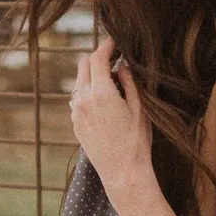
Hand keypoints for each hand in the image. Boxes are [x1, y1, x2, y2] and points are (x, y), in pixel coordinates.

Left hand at [68, 40, 165, 215]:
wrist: (123, 173)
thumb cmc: (137, 141)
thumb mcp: (140, 108)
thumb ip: (129, 82)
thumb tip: (122, 67)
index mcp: (100, 92)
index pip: (98, 58)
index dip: (107, 46)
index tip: (115, 42)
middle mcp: (83, 100)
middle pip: (83, 65)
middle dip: (97, 58)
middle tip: (114, 59)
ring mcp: (76, 113)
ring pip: (79, 83)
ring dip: (92, 77)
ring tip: (112, 83)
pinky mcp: (76, 125)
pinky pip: (78, 100)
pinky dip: (88, 93)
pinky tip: (104, 102)